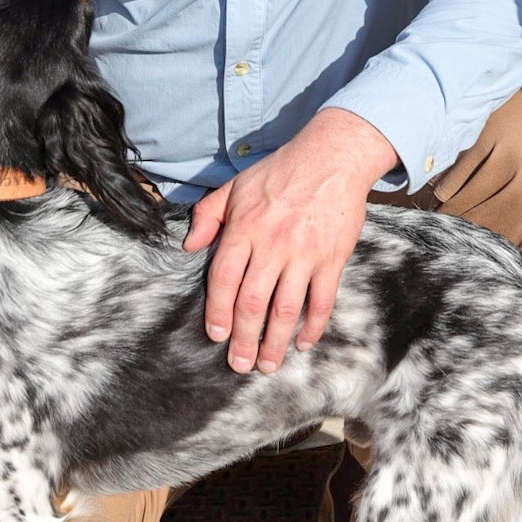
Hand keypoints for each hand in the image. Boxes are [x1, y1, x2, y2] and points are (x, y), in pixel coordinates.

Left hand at [184, 110, 396, 376]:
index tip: (217, 335)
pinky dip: (313, 326)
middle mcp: (272, 245)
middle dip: (244, 339)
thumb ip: (208, 215)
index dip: (218, 311)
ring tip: (267, 364)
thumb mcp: (235, 185)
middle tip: (239, 365)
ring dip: (275, 342)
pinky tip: (303, 343)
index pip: (225, 278)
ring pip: (285, 309)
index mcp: (245, 228)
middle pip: (252, 302)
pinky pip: (322, 301)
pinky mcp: (332, 259)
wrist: (332, 157)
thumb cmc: (280, 171)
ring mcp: (304, 254)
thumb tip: (189, 245)